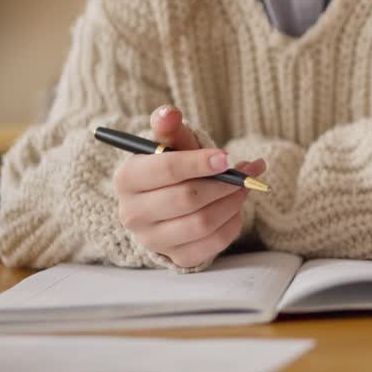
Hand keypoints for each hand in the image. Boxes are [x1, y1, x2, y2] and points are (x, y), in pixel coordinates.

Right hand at [112, 105, 265, 267]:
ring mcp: (152, 240)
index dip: (199, 163)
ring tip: (243, 187)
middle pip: (187, 199)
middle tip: (244, 173)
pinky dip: (233, 223)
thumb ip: (169, 128)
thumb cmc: (171, 167)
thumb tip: (169, 113)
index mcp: (127, 179)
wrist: (168, 201)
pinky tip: (235, 207)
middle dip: (224, 183)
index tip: (226, 157)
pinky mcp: (175, 257)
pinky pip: (213, 243)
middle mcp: (133, 213)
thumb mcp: (170, 144)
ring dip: (232, 202)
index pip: (166, 170)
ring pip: (203, 223)